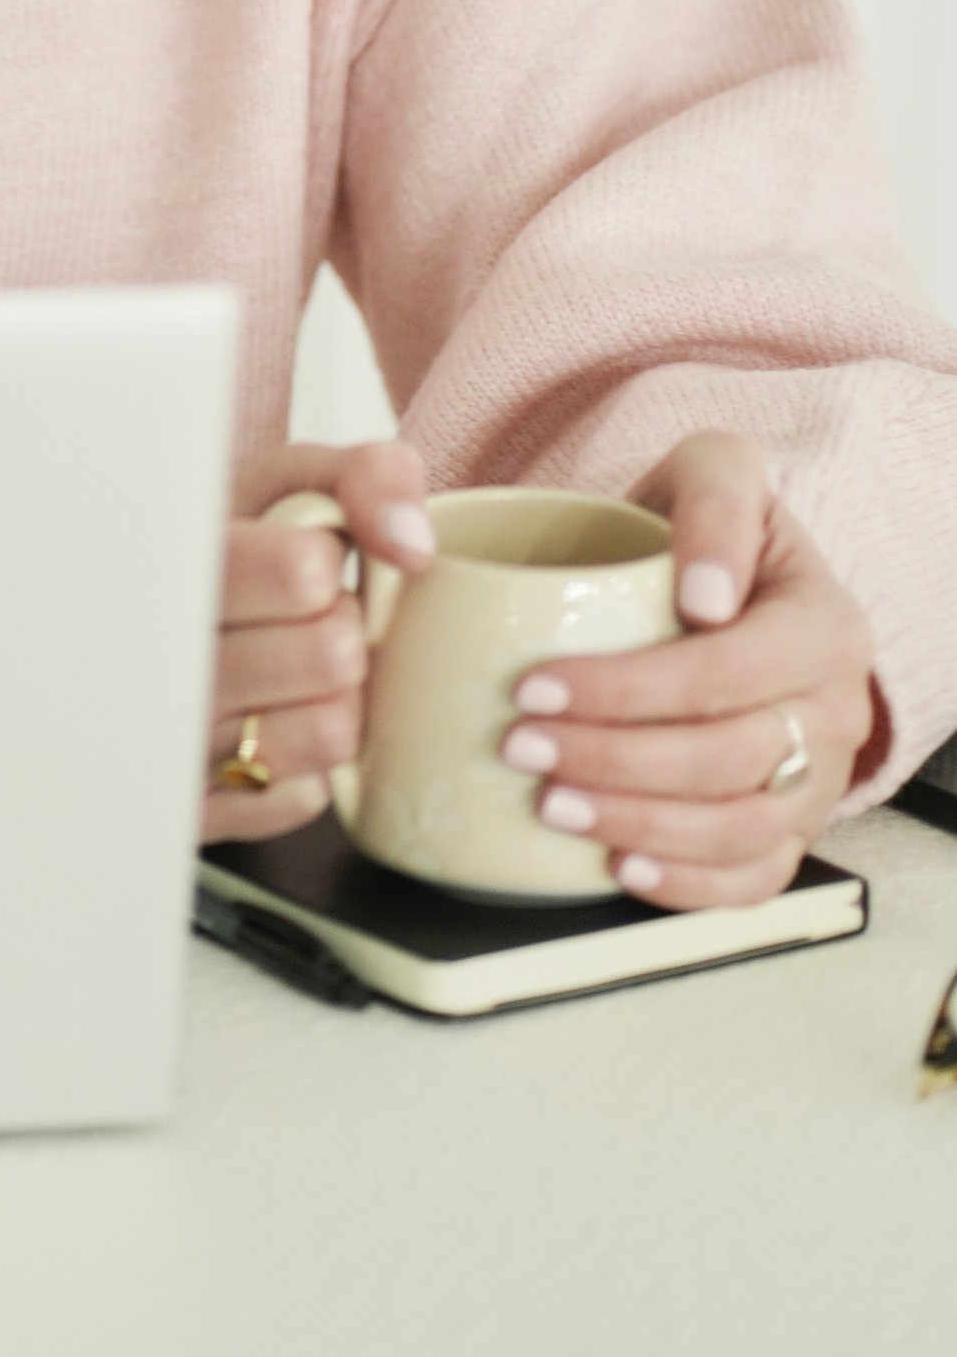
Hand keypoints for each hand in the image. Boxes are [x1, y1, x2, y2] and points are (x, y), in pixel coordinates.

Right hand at [205, 439, 437, 842]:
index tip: (298, 559)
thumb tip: (414, 546)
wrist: (161, 617)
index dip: (325, 563)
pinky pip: (305, 798)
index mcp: (181, 562)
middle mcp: (167, 653)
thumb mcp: (293, 485)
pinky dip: (306, 764)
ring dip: (332, 700)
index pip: (304, 571)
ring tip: (289, 672)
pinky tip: (271, 722)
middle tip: (298, 620)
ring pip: (330, 733)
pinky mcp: (198, 808)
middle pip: (332, 655)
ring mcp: (178, 739)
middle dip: (338, 631)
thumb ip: (368, 477)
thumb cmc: (241, 550)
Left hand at [496, 432, 879, 907]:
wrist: (736, 582)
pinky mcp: (793, 829)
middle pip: (726, 761)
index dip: (625, 691)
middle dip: (613, 761)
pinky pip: (753, 880)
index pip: (722, 675)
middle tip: (522, 747)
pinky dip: (687, 885)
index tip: (534, 685)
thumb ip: (716, 499)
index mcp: (823, 628)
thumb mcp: (715, 470)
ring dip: (636, 824)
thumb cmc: (713, 529)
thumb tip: (706, 595)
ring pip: (737, 830)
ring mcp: (820, 779)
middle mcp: (834, 712)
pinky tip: (618, 864)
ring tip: (550, 805)